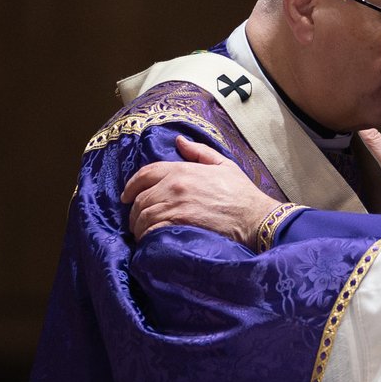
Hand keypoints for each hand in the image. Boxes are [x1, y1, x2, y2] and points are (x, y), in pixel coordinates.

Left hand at [120, 136, 279, 242]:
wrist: (254, 218)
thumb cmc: (241, 193)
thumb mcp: (223, 165)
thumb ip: (198, 152)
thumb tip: (179, 141)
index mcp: (182, 169)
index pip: (145, 173)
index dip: (131, 185)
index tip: (127, 196)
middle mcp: (174, 185)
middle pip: (140, 197)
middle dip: (134, 210)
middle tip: (136, 220)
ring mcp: (175, 205)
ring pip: (142, 215)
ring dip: (138, 225)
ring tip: (142, 233)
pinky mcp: (178, 223)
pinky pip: (151, 229)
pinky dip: (146, 235)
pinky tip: (150, 240)